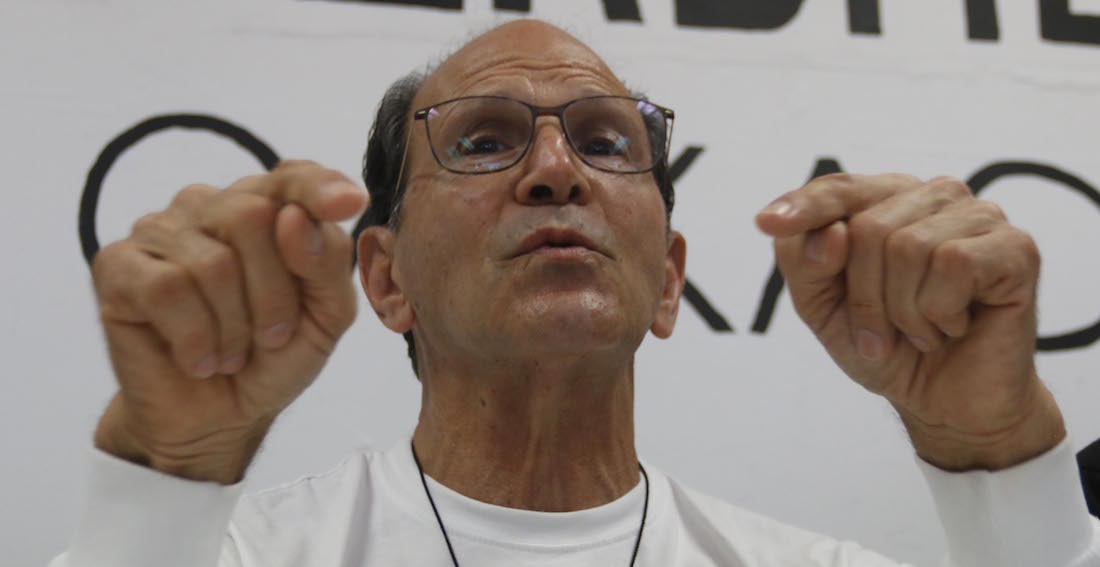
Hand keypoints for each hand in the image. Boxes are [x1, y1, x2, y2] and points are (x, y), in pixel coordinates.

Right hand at [91, 161, 365, 482]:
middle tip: (270, 335)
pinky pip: (167, 289)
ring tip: (232, 352)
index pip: (293, 175)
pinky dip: (195, 338)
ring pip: (213, 262)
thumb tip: (294, 218)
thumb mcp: (326, 316)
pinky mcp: (117, 264)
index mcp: (267, 208)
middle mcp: (211, 206)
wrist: (219, 417)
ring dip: (235, 326)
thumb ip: (327, 264)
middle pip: (253, 215)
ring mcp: (160, 230)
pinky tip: (198, 359)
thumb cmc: (274, 356)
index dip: (319, 186)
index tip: (349, 204)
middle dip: (274, 292)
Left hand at [756, 173, 1064, 469]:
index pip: (840, 188)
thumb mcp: (821, 307)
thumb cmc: (885, 346)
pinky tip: (953, 326)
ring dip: (901, 311)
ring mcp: (979, 216)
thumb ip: (808, 264)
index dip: (804, 206)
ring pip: (907, 246)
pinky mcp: (1015, 247)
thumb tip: (831, 234)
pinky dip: (938, 312)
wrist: (945, 403)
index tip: (766, 223)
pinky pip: (952, 264)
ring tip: (921, 330)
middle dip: (862, 296)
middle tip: (882, 333)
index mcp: (887, 201)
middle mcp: (934, 197)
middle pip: (867, 227)